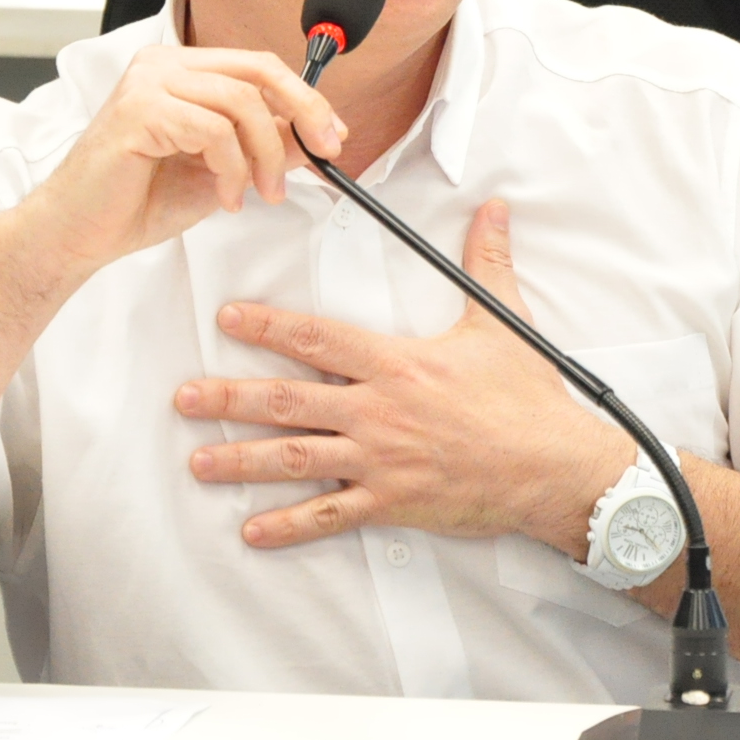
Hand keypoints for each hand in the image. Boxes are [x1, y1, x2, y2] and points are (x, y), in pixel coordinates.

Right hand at [14, 45, 347, 290]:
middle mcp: (162, 65)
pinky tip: (225, 198)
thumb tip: (311, 136)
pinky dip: (232, 170)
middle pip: (257, 71)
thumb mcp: (219, 171)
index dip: (305, 98)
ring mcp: (147, 83)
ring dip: (265, 155)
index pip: (257, 66)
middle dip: (303, 113)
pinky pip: (213, 131)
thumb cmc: (135, 201)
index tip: (332, 135)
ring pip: (241, 103)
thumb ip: (261, 148)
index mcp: (179, 69)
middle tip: (324, 154)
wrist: (77, 233)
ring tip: (261, 193)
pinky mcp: (138, 111)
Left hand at [174, 201, 628, 553]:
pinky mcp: (392, 503)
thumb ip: (487, 262)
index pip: (318, 338)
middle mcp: (378, 411)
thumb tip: (493, 209)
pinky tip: (252, 530)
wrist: (555, 468)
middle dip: (230, 398)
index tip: (227, 317)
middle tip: (183, 397)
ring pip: (296, 459)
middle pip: (288, 401)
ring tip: (198, 461)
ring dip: (242, 460)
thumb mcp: (504, 322)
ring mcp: (380, 461)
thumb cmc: (527, 398)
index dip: (268, 325)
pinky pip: (330, 516)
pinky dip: (289, 526)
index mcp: (396, 363)